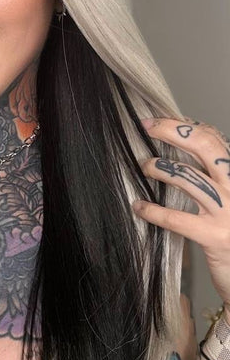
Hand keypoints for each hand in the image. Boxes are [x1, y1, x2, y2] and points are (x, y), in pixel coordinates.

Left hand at [133, 117, 229, 305]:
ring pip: (189, 177)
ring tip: (143, 166)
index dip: (186, 127)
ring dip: (160, 167)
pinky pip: (176, 219)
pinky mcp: (214, 237)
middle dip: (172, 131)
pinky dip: (153, 210)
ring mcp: (229, 212)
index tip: (161, 122)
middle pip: (206, 146)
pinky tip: (138, 206)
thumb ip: (214, 171)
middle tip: (147, 126)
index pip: (215, 139)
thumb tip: (188, 137)